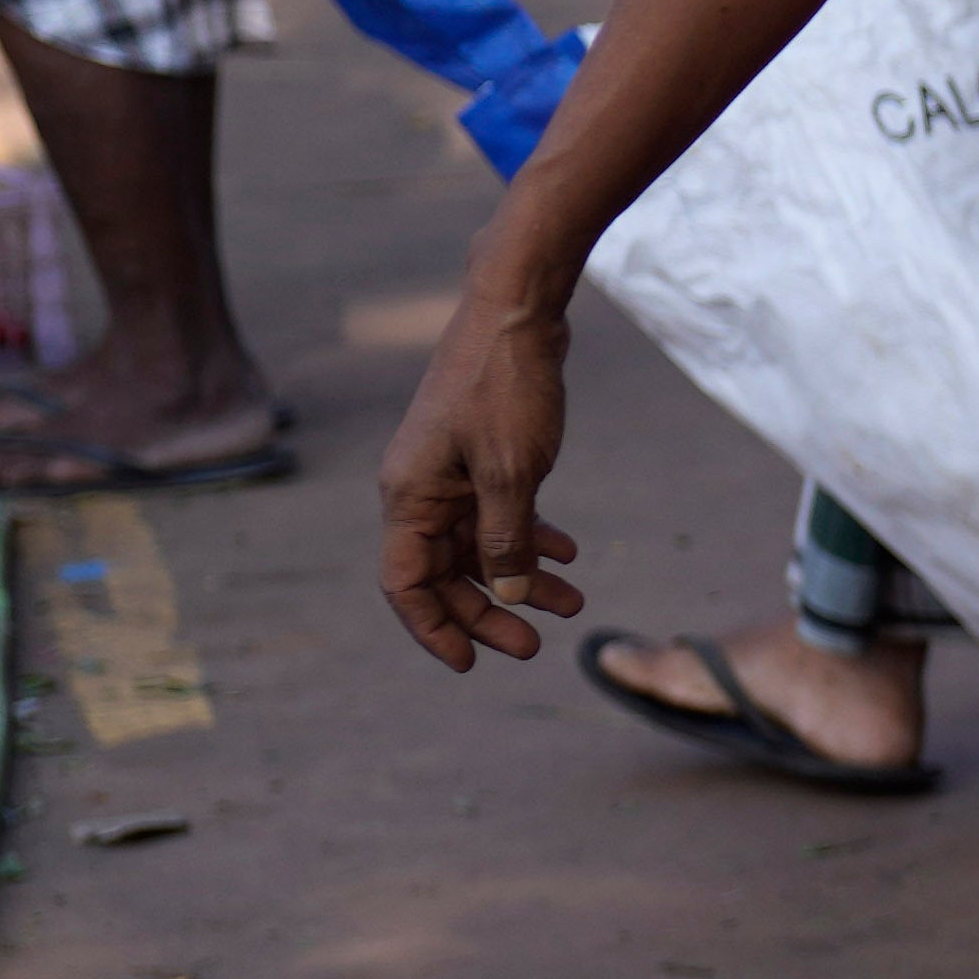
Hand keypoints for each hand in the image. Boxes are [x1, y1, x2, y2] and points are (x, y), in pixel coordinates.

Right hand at [374, 292, 590, 676]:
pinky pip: (499, 513)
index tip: (470, 664)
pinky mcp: (481, 456)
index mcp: (410, 498)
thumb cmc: (506, 389)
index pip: (406, 583)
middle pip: (446, 573)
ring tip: (573, 602)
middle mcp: (421, 490)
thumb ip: (506, 537)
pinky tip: (569, 553)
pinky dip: (531, 536)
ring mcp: (450, 473)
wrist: (518, 315)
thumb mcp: (511, 473)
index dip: (434, 628)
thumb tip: (506, 594)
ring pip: (480, 545)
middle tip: (537, 645)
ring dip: (521, 576)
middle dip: (489, 612)